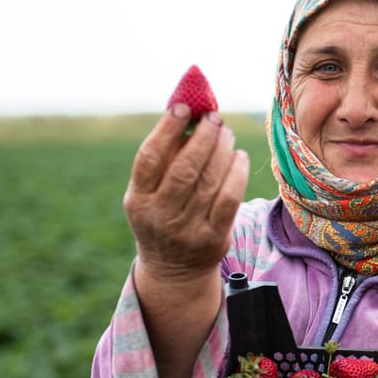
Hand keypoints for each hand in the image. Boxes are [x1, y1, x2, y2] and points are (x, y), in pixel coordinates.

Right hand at [124, 104, 248, 289]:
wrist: (174, 270)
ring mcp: (187, 229)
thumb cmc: (162, 216)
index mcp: (138, 199)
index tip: (183, 107)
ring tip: (227, 134)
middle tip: (215, 118)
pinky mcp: (213, 238)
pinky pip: (229, 198)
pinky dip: (237, 172)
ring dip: (222, 150)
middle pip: (185, 168)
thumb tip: (190, 115)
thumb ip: (164, 159)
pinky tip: (239, 157)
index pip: (150, 158)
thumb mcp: (150, 194)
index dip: (166, 130)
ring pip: (210, 181)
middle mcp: (159, 215)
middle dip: (203, 137)